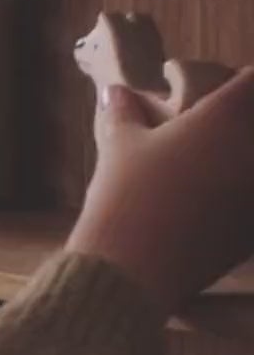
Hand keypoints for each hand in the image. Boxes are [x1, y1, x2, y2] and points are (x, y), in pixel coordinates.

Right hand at [66, 71, 253, 309]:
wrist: (129, 274)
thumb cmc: (124, 198)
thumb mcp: (118, 148)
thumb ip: (122, 113)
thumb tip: (115, 93)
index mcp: (224, 117)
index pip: (253, 80)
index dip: (243, 82)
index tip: (227, 89)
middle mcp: (252, 150)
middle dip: (242, 126)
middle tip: (215, 136)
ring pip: (253, 168)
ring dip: (240, 165)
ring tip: (212, 174)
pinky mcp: (251, 232)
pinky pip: (250, 206)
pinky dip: (239, 202)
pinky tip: (211, 210)